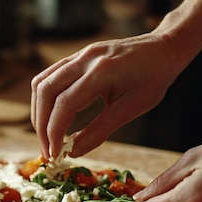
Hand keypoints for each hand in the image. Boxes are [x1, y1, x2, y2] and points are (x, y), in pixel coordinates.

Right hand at [31, 33, 181, 159]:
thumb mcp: (131, 109)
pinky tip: (52, 115)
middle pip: (45, 91)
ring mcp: (78, 54)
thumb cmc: (154, 78)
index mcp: (102, 72)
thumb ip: (100, 131)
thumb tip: (73, 152)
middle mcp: (85, 59)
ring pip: (42, 82)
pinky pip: (49, 76)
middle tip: (47, 149)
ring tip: (46, 135)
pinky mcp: (77, 56)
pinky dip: (45, 99)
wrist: (163, 48)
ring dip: (38, 111)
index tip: (54, 154)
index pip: (64, 104)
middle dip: (41, 124)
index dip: (54, 132)